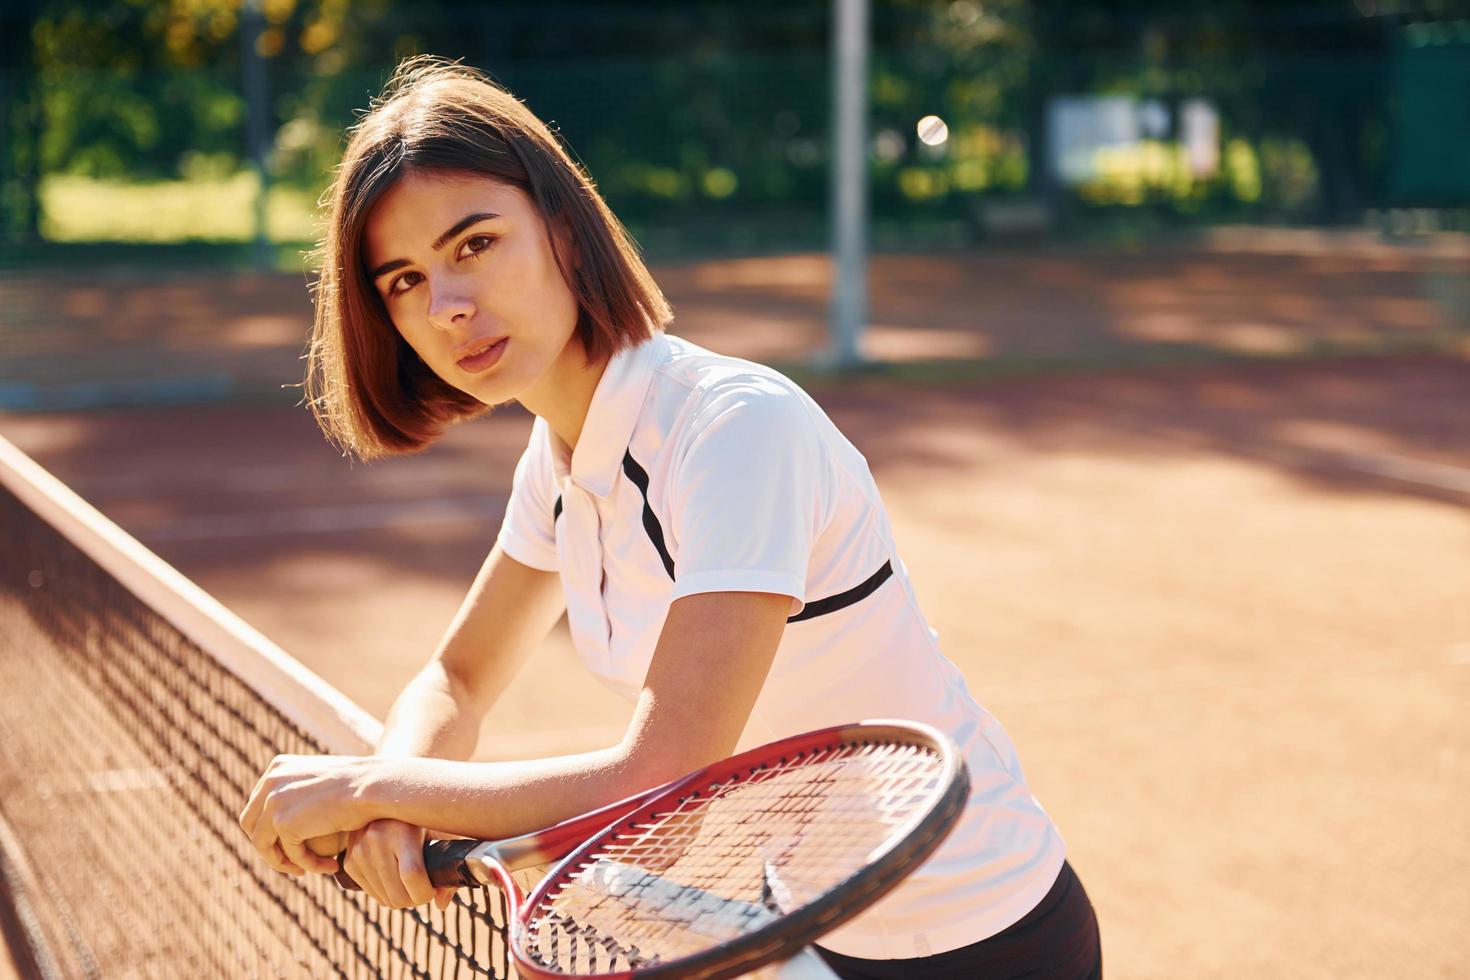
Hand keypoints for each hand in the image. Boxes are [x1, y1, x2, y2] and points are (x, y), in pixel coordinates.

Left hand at [238, 754, 375, 876]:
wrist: (374, 786)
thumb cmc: (361, 783)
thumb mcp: (324, 779)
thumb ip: (303, 791)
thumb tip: (291, 815)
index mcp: (278, 766)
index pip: (258, 804)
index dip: (269, 828)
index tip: (291, 843)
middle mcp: (271, 781)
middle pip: (251, 825)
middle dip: (269, 847)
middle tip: (294, 862)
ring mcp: (274, 802)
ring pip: (263, 845)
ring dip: (284, 862)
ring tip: (307, 870)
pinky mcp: (283, 823)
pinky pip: (291, 854)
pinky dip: (310, 864)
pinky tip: (331, 866)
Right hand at [344, 819, 456, 910]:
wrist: (390, 802)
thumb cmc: (426, 819)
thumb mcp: (444, 834)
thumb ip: (448, 868)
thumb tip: (442, 905)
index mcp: (404, 829)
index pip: (412, 875)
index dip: (425, 892)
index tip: (433, 890)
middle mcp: (377, 837)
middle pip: (398, 894)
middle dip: (415, 899)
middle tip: (423, 889)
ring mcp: (359, 850)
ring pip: (385, 899)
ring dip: (401, 898)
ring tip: (410, 882)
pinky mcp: (350, 861)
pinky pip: (372, 893)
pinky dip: (386, 894)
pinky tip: (395, 878)